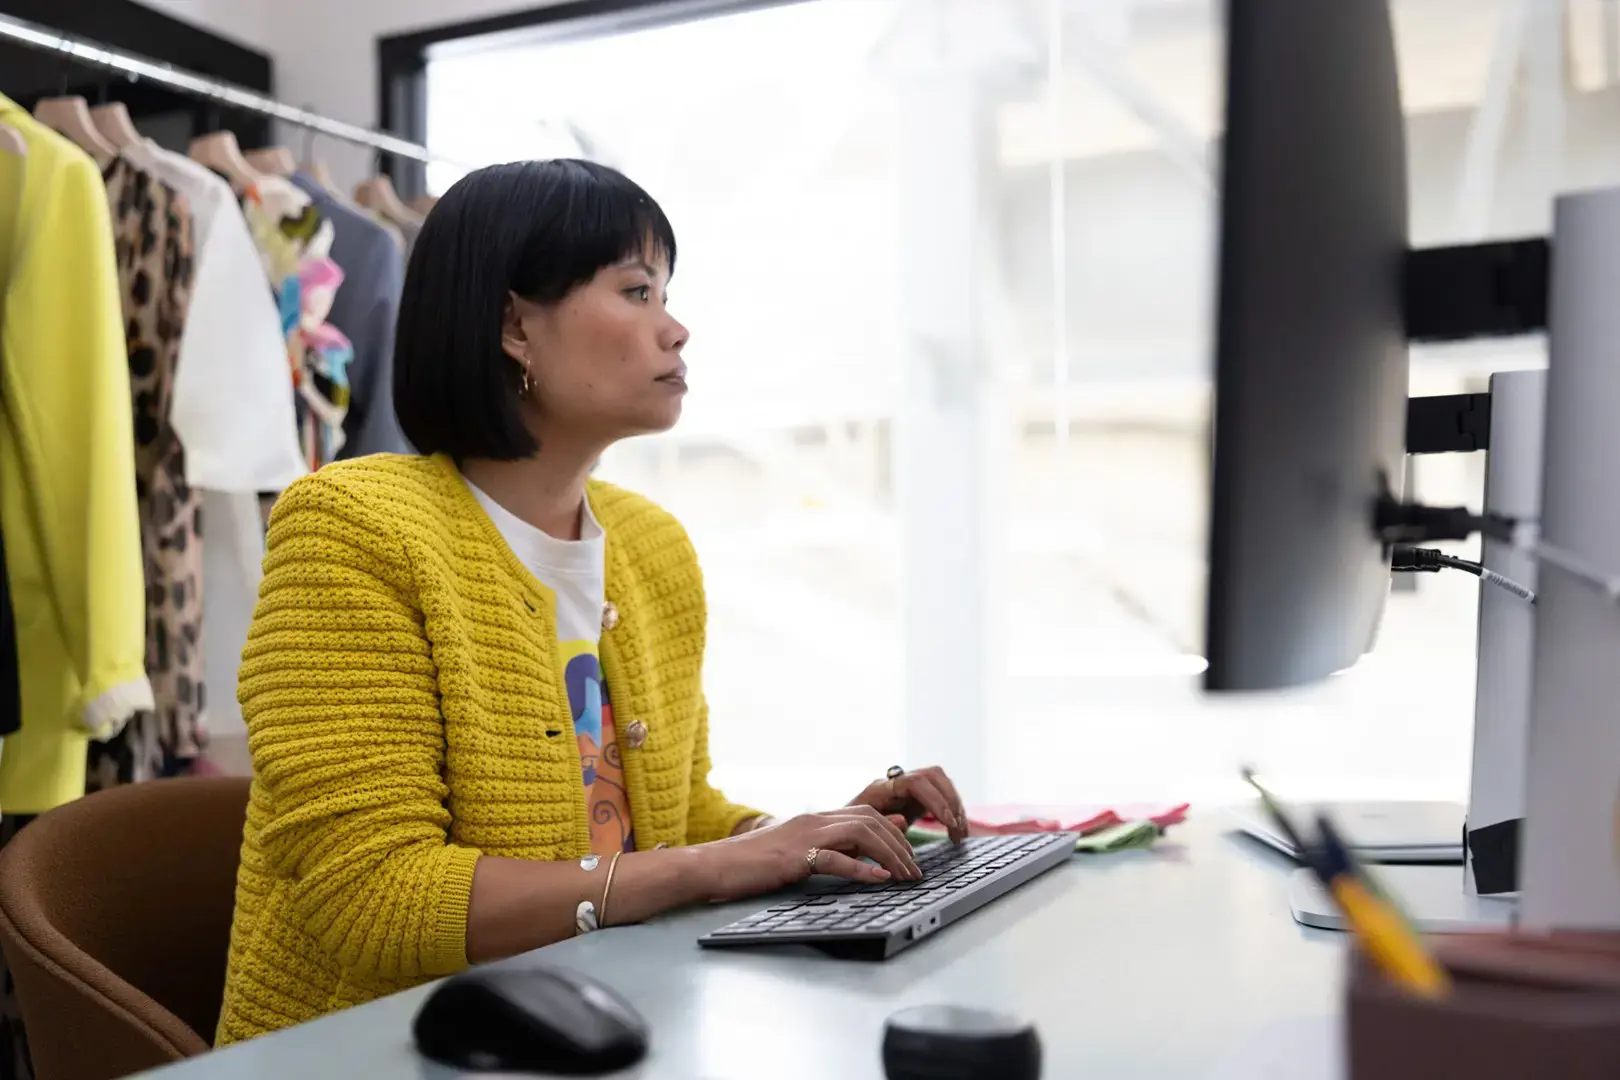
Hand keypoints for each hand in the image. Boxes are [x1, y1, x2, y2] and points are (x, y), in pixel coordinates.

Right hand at [697, 806, 921, 901]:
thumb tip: (863, 854)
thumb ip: (827, 848)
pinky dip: (862, 869)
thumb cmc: (752, 864)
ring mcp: (804, 835)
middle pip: (871, 820)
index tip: (911, 853)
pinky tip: (879, 879)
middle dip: (900, 844)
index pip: (866, 813)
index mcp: (814, 818)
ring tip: (905, 877)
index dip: (894, 831)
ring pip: (861, 833)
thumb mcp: (796, 852)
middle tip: (915, 871)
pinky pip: (835, 857)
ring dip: (890, 854)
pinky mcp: (794, 856)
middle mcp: (813, 820)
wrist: (714, 865)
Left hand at [850, 765, 968, 842]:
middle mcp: (896, 782)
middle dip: (949, 799)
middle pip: (933, 775)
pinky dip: (953, 812)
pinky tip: (956, 832)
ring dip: (955, 805)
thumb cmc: (850, 834)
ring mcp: (908, 788)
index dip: (935, 799)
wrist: (845, 831)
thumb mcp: (861, 834)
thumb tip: (902, 819)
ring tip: (959, 833)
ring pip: (941, 782)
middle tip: (955, 826)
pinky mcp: (916, 797)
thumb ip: (881, 826)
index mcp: (881, 789)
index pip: (915, 782)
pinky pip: (941, 795)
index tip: (948, 821)